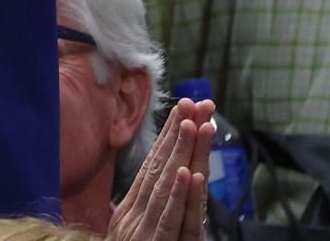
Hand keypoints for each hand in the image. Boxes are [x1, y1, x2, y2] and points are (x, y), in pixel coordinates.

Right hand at [105, 98, 213, 240]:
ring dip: (183, 153)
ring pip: (168, 186)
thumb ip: (140, 219)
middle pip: (161, 168)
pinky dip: (180, 195)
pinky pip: (169, 218)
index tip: (185, 108)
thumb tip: (145, 196)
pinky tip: (190, 174)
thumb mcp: (131, 240)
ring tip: (196, 124)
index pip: (152, 166)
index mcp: (130, 212)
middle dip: (182, 133)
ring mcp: (142, 231)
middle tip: (200, 102)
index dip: (170, 136)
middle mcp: (133, 216)